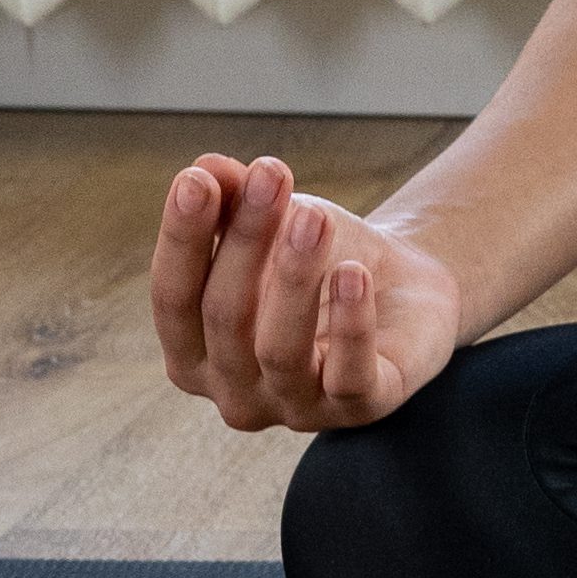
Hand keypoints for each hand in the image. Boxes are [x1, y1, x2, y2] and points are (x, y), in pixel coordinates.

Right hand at [152, 153, 460, 432]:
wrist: (404, 289)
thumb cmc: (320, 260)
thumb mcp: (274, 224)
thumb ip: (234, 202)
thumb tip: (206, 168)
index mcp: (193, 354)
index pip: (172, 299)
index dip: (181, 240)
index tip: (195, 180)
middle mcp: (234, 393)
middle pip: (225, 318)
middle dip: (245, 242)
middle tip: (271, 176)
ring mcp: (295, 409)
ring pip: (280, 350)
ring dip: (295, 278)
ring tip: (313, 218)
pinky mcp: (360, 410)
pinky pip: (348, 375)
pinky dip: (349, 324)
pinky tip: (354, 275)